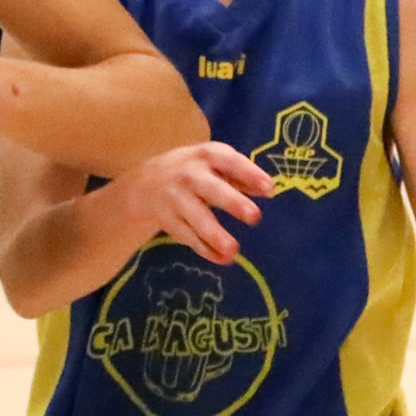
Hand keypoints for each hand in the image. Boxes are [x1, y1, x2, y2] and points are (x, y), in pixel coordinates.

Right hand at [108, 143, 276, 264]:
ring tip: (233, 251)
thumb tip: (267, 190)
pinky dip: (204, 249)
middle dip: (232, 202)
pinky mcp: (168, 220)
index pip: (229, 161)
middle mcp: (188, 175)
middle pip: (211, 189)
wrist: (145, 183)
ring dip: (214, 234)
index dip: (249, 173)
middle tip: (255, 217)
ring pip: (196, 217)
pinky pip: (188, 236)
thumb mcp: (212, 164)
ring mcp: (175, 198)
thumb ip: (240, 176)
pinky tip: (221, 258)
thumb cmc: (192, 171)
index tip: (270, 189)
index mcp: (205, 156)